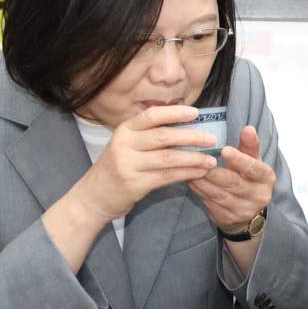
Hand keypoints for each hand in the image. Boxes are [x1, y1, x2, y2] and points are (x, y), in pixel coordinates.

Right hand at [71, 104, 217, 221]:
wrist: (95, 195)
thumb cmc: (118, 167)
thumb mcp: (127, 145)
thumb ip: (149, 135)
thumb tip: (187, 126)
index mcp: (124, 130)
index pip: (151, 116)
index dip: (175, 113)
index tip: (196, 113)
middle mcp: (124, 144)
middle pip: (163, 136)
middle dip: (192, 137)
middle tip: (212, 140)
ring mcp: (128, 164)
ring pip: (168, 158)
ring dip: (194, 159)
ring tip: (212, 160)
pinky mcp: (135, 184)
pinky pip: (167, 176)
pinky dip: (187, 174)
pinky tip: (200, 173)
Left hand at [187, 125, 274, 233]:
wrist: (248, 212)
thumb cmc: (249, 178)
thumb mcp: (253, 161)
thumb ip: (249, 145)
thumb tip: (248, 128)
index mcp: (266, 178)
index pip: (254, 169)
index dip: (240, 160)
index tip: (225, 149)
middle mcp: (258, 196)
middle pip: (233, 183)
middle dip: (214, 172)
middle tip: (199, 159)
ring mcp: (243, 210)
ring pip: (219, 194)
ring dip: (202, 181)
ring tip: (189, 167)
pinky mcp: (228, 219)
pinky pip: (210, 203)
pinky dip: (198, 190)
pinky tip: (189, 179)